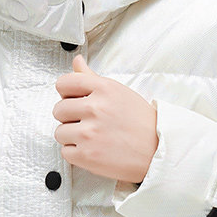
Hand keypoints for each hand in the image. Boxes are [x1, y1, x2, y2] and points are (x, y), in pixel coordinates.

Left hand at [52, 54, 157, 183]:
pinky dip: (76, 153)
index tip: (73, 99)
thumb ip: (92, 77)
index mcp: (103, 89)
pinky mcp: (87, 155)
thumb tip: (77, 61)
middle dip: (69, 117)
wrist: (158, 150)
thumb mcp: (118, 92)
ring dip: (72, 136)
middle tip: (86, 122)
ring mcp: (89, 133)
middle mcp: (95, 109)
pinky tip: (92, 149)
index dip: (66, 93)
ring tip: (92, 137)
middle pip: (58, 109)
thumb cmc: (141, 122)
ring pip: (59, 132)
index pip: (63, 83)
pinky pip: (65, 152)